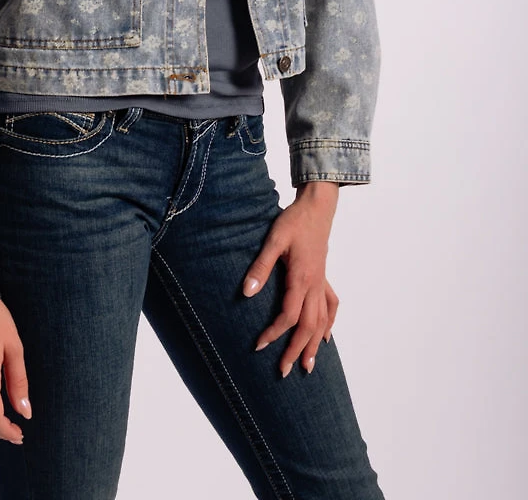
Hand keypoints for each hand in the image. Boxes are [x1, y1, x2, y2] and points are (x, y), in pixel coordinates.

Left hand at [242, 182, 339, 376]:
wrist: (317, 207)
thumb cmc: (294, 222)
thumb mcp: (273, 240)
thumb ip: (260, 266)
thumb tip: (247, 292)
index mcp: (301, 278)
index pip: (289, 316)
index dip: (274, 333)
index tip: (259, 346)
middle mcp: (314, 285)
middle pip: (308, 326)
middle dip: (297, 350)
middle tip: (284, 370)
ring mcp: (321, 282)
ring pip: (322, 321)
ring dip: (314, 344)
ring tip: (309, 366)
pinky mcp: (323, 277)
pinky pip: (331, 306)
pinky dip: (329, 324)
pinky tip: (326, 337)